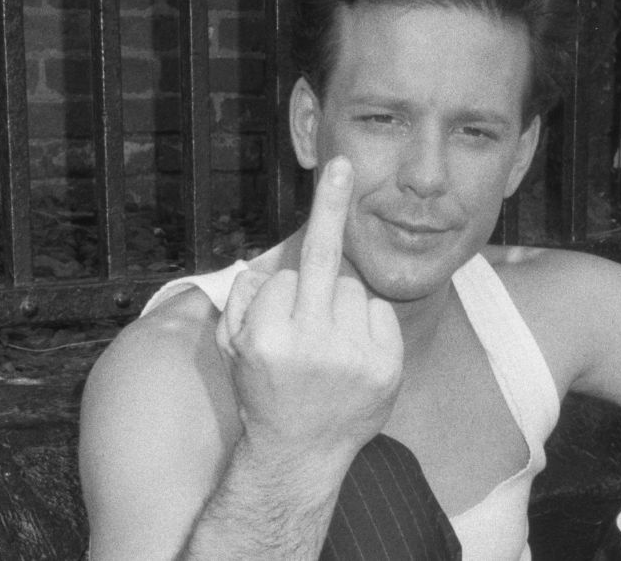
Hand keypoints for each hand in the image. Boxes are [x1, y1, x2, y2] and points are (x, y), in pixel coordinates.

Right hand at [215, 156, 403, 465]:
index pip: (282, 277)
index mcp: (267, 339)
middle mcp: (311, 346)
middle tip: (340, 165)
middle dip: (330, 209)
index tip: (318, 203)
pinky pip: (377, 311)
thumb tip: (268, 258)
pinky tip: (351, 354)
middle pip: (325, 265)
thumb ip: (245, 298)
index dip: (279, 289)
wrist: (299, 455)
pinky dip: (366, 322)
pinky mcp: (386, 366)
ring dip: (339, 303)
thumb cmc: (262, 389)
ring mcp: (354, 357)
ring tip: (327, 346)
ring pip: (352, 290)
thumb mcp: (234, 345)